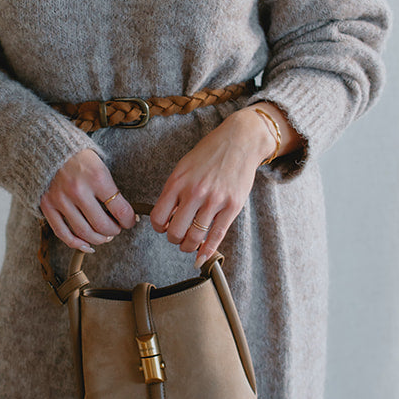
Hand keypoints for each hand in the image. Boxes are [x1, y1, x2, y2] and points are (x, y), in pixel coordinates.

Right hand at [41, 149, 137, 251]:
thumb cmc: (79, 156)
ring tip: (104, 236)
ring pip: (84, 232)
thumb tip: (125, 213)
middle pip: (102, 225)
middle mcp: (78, 190)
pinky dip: (77, 244)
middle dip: (114, 231)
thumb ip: (111, 188)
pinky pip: (63, 233)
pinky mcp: (47, 206)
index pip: (120, 209)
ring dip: (99, 239)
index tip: (131, 221)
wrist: (48, 146)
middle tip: (117, 228)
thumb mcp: (100, 164)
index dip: (129, 220)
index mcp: (96, 177)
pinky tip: (87, 245)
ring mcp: (61, 200)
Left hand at [150, 107, 282, 266]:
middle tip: (177, 236)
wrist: (239, 141)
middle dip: (174, 239)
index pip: (158, 217)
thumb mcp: (184, 167)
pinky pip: (216, 236)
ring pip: (195, 237)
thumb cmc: (209, 154)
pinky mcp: (232, 206)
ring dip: (188, 246)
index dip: (159, 227)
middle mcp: (194, 192)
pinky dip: (207, 251)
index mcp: (178, 182)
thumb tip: (166, 218)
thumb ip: (174, 190)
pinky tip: (202, 257)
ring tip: (189, 244)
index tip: (164, 227)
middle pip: (175, 231)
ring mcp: (214, 200)